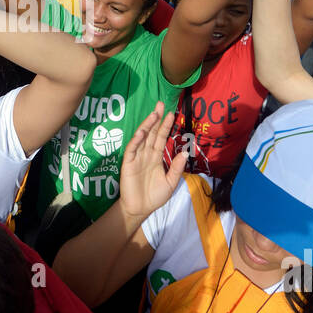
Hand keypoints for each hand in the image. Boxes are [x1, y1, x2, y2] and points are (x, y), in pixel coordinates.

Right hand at [118, 103, 186, 223]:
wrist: (140, 209)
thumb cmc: (155, 196)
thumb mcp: (171, 183)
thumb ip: (176, 168)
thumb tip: (184, 153)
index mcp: (156, 157)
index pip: (161, 137)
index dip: (165, 126)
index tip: (171, 113)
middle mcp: (146, 154)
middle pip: (151, 133)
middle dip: (156, 119)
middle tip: (160, 104)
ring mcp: (137, 157)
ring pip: (142, 137)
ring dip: (147, 125)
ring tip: (153, 114)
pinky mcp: (128, 163)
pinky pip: (132, 149)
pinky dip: (136, 140)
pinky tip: (142, 132)